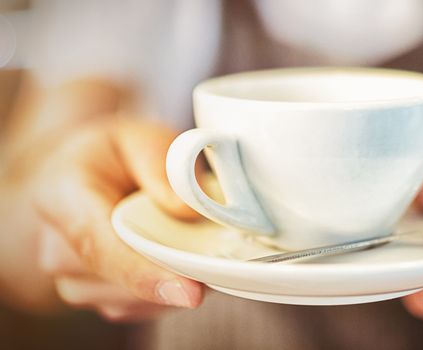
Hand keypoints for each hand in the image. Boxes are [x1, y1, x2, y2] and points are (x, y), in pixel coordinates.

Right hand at [32, 119, 204, 321]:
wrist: (75, 175)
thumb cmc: (111, 155)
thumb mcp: (138, 137)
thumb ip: (162, 166)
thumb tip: (188, 210)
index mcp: (63, 198)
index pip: (101, 247)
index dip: (146, 275)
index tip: (192, 293)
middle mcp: (57, 249)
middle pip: (126, 281)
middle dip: (179, 270)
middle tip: (217, 243)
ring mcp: (73, 281)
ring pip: (138, 300)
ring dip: (175, 279)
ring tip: (186, 238)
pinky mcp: (96, 298)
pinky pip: (143, 306)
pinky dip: (169, 288)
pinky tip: (175, 257)